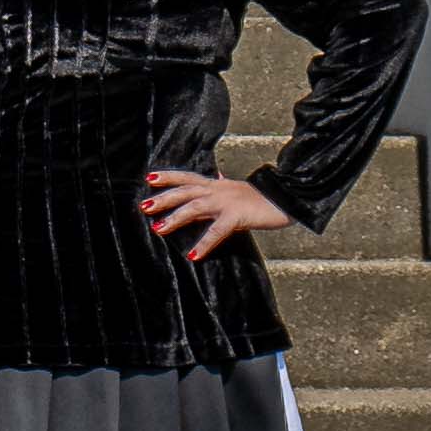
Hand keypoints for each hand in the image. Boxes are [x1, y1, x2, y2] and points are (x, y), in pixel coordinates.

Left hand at [139, 168, 294, 259]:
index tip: (150, 177)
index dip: (169, 176)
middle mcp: (219, 190)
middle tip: (144, 206)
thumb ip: (222, 187)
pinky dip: (204, 243)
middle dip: (164, 198)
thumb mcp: (238, 190)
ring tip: (158, 229)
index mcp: (217, 184)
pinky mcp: (238, 216)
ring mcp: (227, 202)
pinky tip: (193, 255)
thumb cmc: (263, 198)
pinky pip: (217, 231)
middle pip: (185, 190)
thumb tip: (215, 178)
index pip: (188, 176)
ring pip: (195, 207)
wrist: (287, 198)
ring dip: (175, 218)